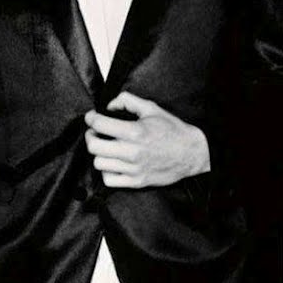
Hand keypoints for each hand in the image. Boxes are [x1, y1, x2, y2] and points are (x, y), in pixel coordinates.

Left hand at [84, 91, 210, 188]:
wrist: (191, 154)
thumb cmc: (173, 131)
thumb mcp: (151, 108)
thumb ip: (128, 101)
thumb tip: (110, 105)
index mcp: (135, 132)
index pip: (99, 124)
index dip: (91, 118)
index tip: (92, 117)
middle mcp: (132, 152)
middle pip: (94, 146)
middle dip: (90, 136)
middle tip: (95, 132)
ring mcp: (133, 169)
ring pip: (99, 164)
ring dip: (99, 154)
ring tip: (105, 148)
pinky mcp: (136, 182)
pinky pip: (109, 180)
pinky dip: (106, 172)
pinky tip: (113, 163)